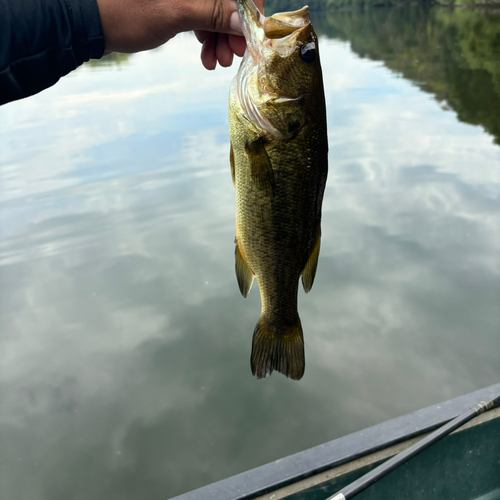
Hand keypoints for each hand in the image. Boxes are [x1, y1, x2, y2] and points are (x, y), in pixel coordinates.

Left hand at [96, 0, 264, 68]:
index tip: (250, 34)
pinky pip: (201, 17)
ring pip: (214, 11)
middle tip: (231, 56)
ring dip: (220, 38)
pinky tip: (205, 57)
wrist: (92, 22)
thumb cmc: (126, 12)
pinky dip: (206, 37)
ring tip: (216, 62)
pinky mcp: (177, 2)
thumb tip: (243, 20)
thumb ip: (211, 12)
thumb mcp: (174, 13)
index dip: (248, 8)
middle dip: (232, 29)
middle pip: (225, 1)